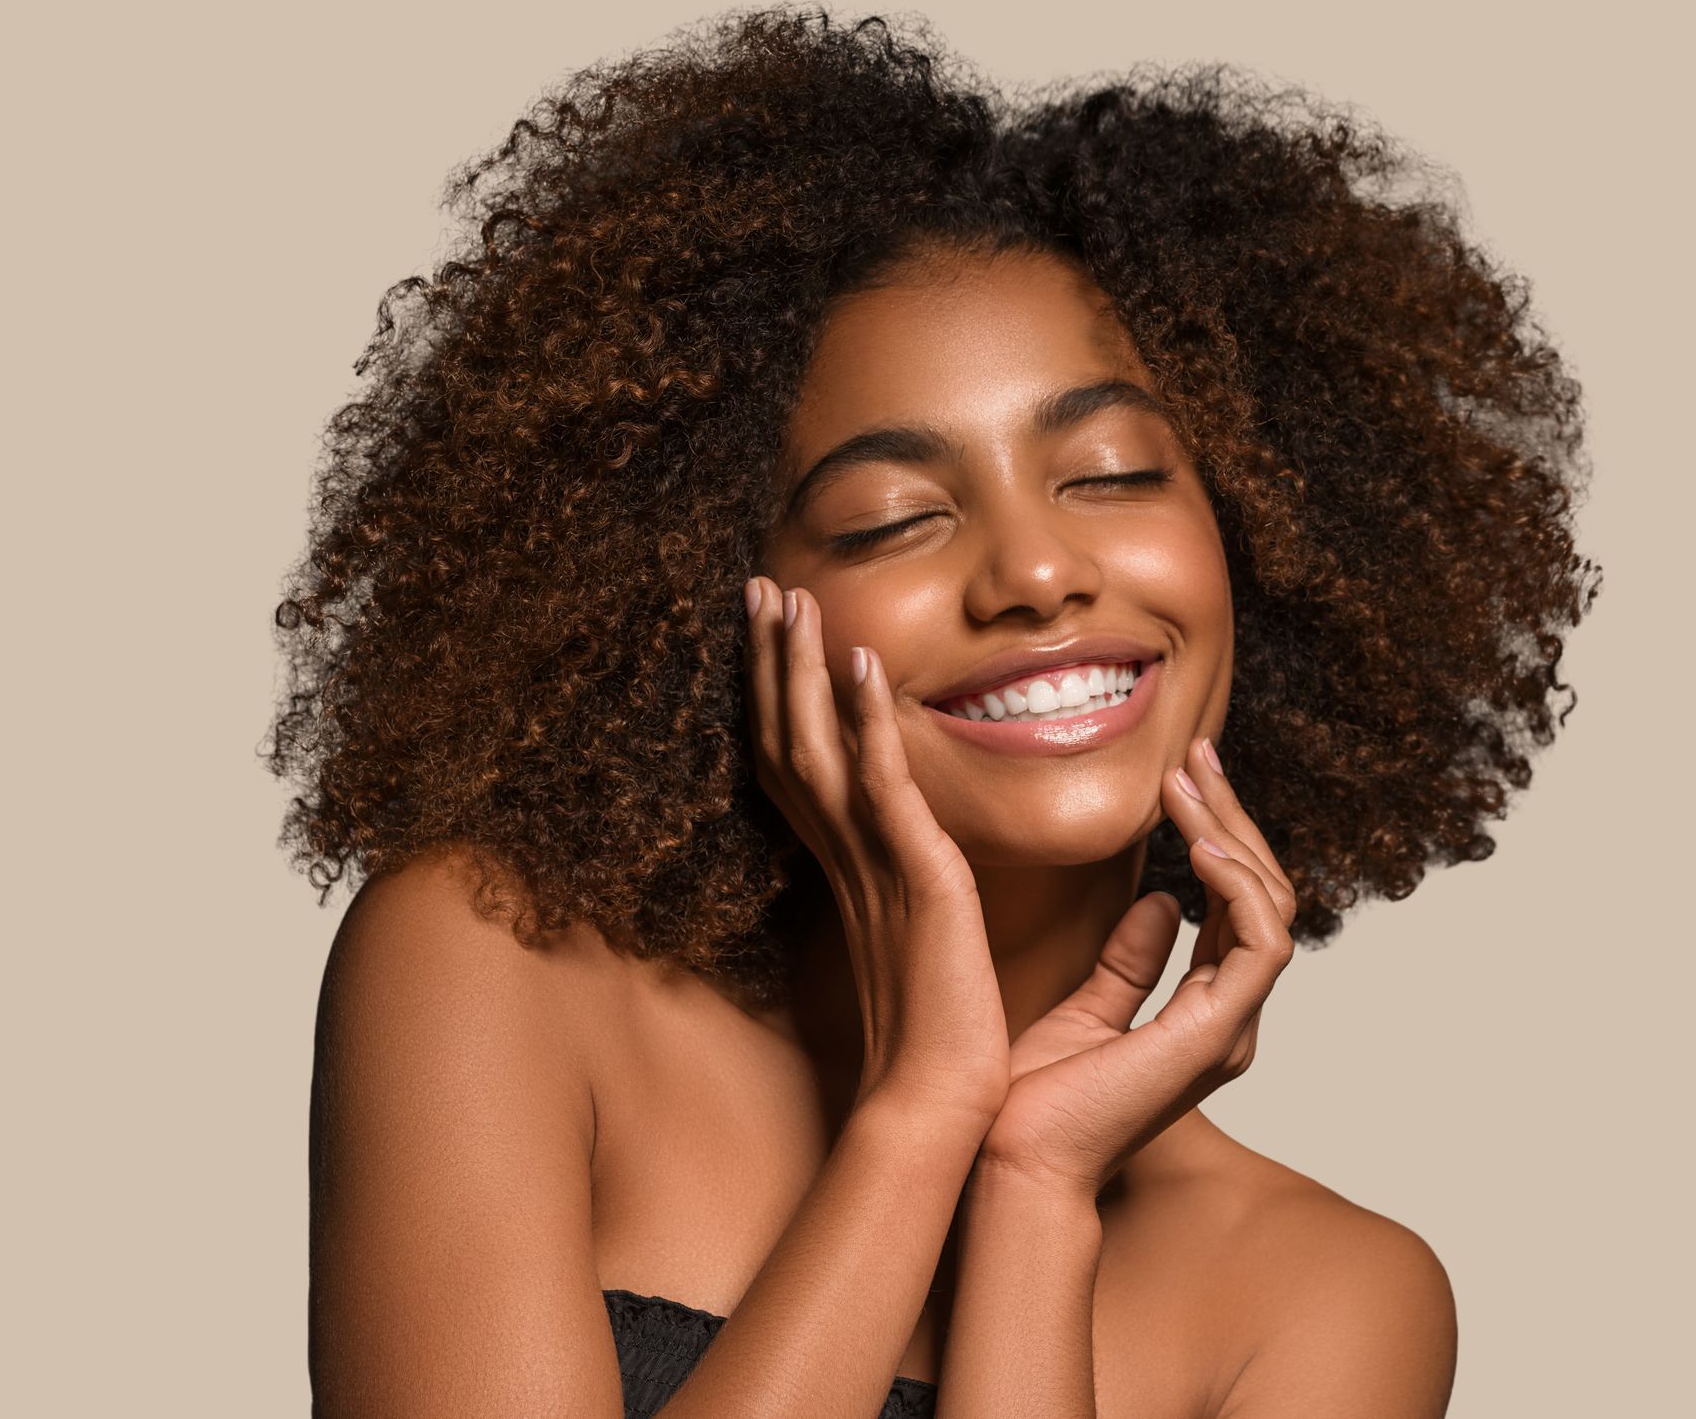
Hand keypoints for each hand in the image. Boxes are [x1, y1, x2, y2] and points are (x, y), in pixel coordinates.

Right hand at [743, 576, 1009, 1132]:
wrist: (934, 1107)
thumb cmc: (936, 1044)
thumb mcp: (927, 946)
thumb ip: (922, 894)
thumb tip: (931, 869)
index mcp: (848, 874)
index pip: (800, 769)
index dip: (780, 701)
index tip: (774, 637)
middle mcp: (845, 862)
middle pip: (789, 742)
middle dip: (773, 663)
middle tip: (759, 588)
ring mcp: (872, 866)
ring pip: (817, 749)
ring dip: (801, 669)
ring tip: (789, 597)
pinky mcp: (914, 876)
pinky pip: (881, 784)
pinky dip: (867, 721)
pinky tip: (860, 664)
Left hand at [974, 734, 1296, 1193]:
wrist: (1008, 1161)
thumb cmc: (1033, 1100)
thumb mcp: (1084, 1006)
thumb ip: (1129, 959)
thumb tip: (1161, 900)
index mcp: (1204, 1012)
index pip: (1235, 904)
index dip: (1218, 834)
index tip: (1180, 774)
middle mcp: (1229, 1018)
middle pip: (1263, 896)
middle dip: (1232, 817)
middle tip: (1195, 754)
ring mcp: (1230, 1029)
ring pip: (1271, 909)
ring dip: (1232, 835)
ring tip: (1186, 784)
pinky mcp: (1216, 1035)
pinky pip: (1261, 944)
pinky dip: (1239, 887)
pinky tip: (1199, 845)